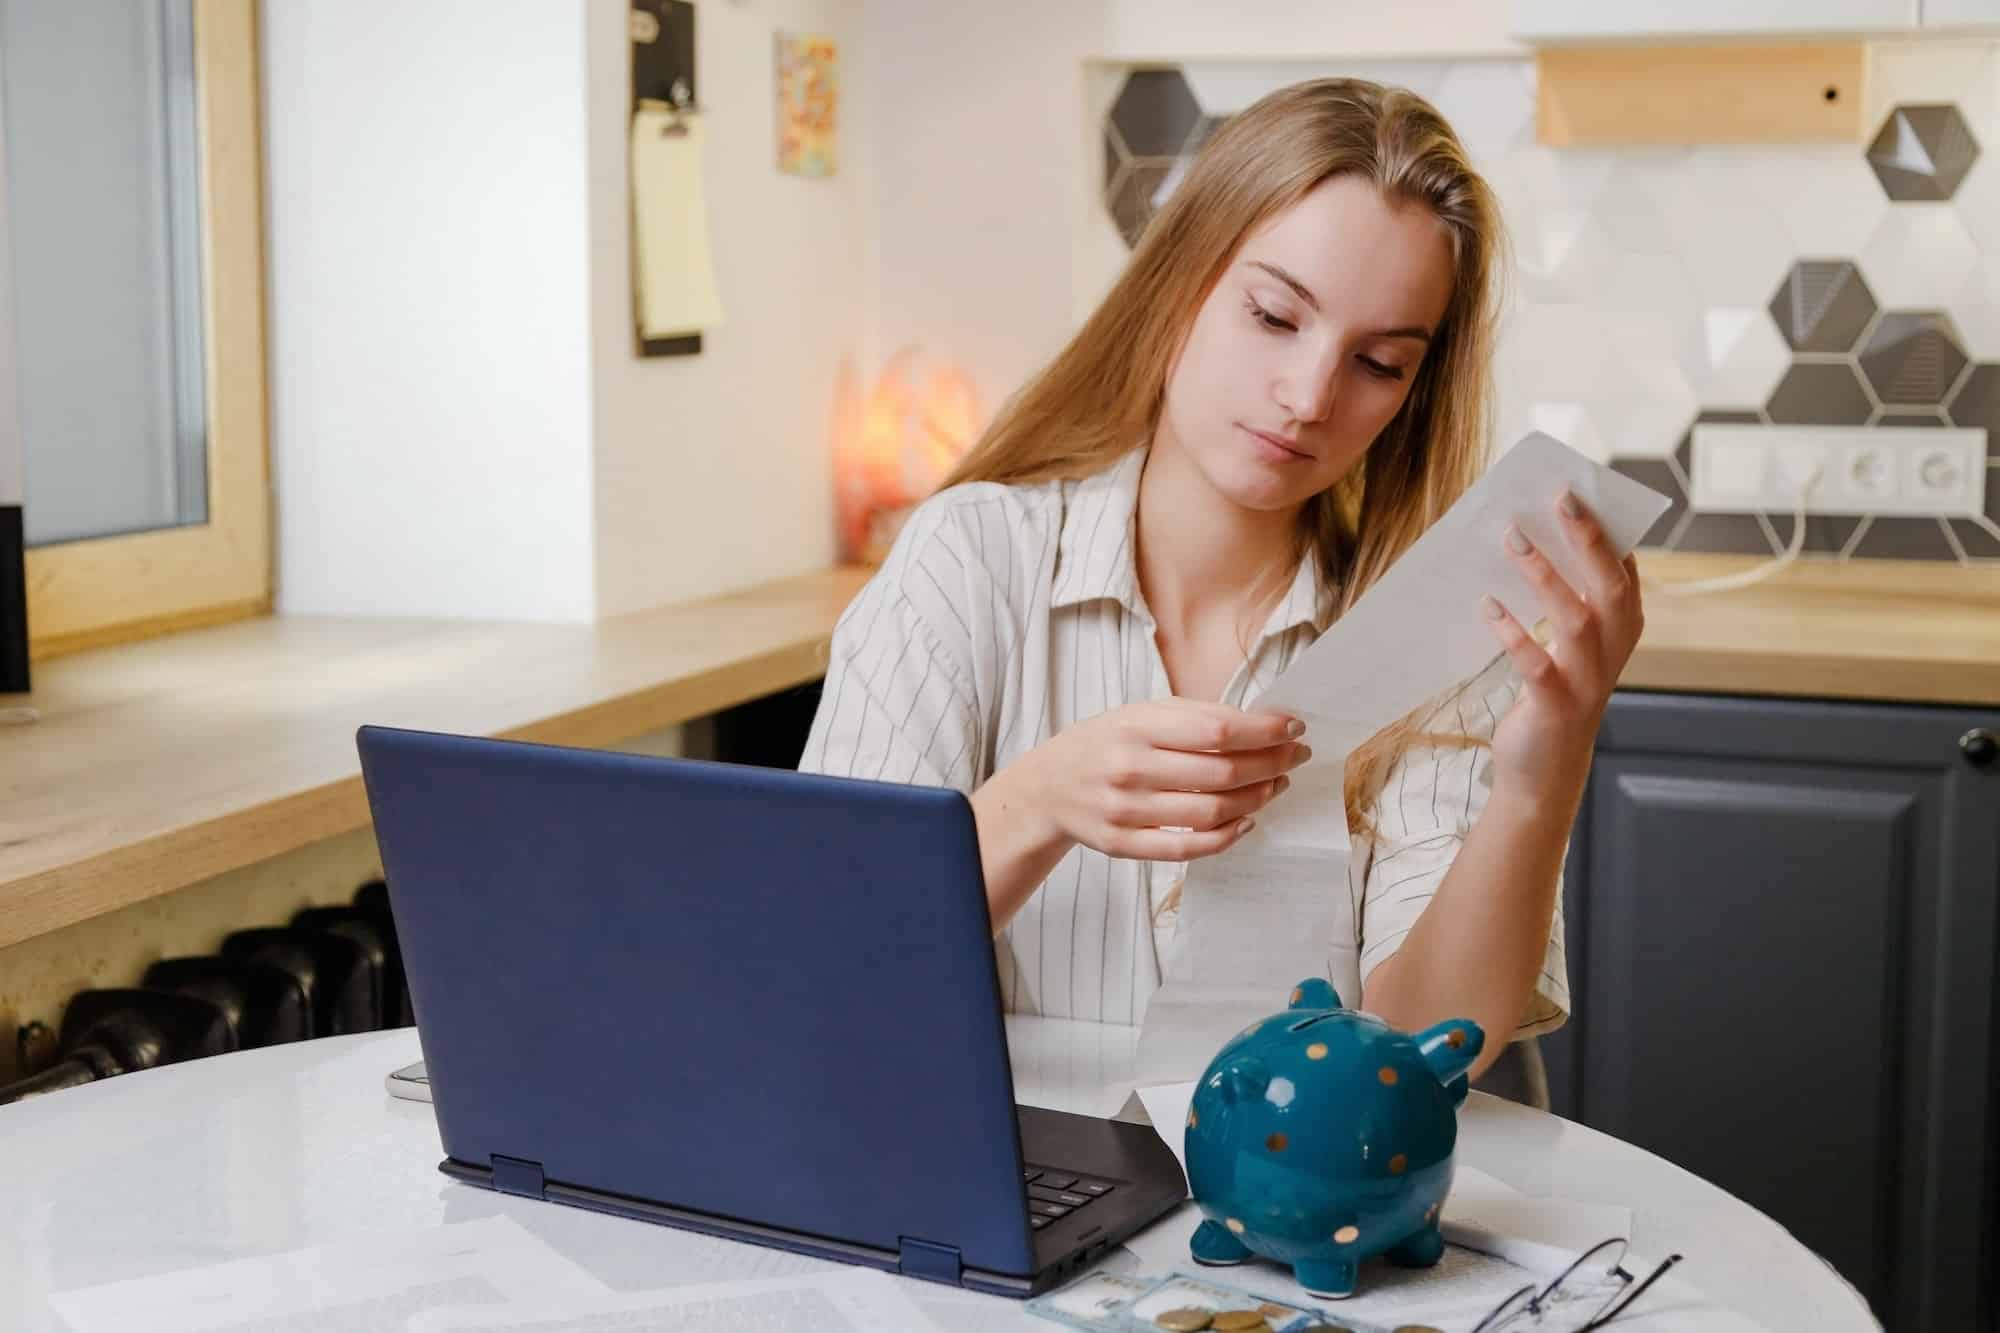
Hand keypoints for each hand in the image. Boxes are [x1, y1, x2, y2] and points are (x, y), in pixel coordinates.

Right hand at [1016, 700, 1310, 861]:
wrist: (1047, 786)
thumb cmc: (1106, 743)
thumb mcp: (1141, 714)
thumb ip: (1196, 718)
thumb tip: (1266, 724)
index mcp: (1136, 726)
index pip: (1217, 730)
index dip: (1264, 731)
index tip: (1295, 728)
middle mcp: (1129, 767)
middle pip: (1221, 773)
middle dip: (1271, 765)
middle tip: (1295, 758)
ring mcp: (1124, 811)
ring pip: (1211, 813)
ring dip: (1256, 800)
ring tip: (1275, 786)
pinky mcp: (1122, 845)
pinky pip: (1187, 848)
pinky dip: (1226, 837)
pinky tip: (1247, 821)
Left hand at [1481, 489, 1644, 806]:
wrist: (1542, 777)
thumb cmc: (1551, 699)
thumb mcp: (1567, 651)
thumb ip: (1563, 606)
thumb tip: (1529, 543)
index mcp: (1621, 635)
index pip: (1625, 574)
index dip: (1611, 533)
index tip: (1585, 493)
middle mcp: (1613, 655)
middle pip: (1609, 587)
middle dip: (1588, 540)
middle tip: (1561, 498)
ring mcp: (1587, 683)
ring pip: (1576, 619)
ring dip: (1545, 575)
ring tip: (1512, 538)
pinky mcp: (1555, 708)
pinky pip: (1536, 665)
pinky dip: (1513, 633)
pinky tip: (1487, 605)